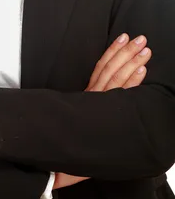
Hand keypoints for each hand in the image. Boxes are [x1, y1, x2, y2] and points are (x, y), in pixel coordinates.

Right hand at [53, 33, 151, 189]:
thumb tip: (93, 100)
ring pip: (116, 78)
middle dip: (126, 52)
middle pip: (111, 69)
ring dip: (131, 61)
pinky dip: (131, 82)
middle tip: (141, 39)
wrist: (54, 159)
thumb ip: (83, 112)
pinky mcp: (103, 112)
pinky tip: (142, 71)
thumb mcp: (76, 122)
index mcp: (87, 96)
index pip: (101, 68)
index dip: (112, 52)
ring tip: (145, 49)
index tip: (123, 38)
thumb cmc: (67, 144)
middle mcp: (93, 97)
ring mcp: (98, 104)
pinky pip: (119, 95)